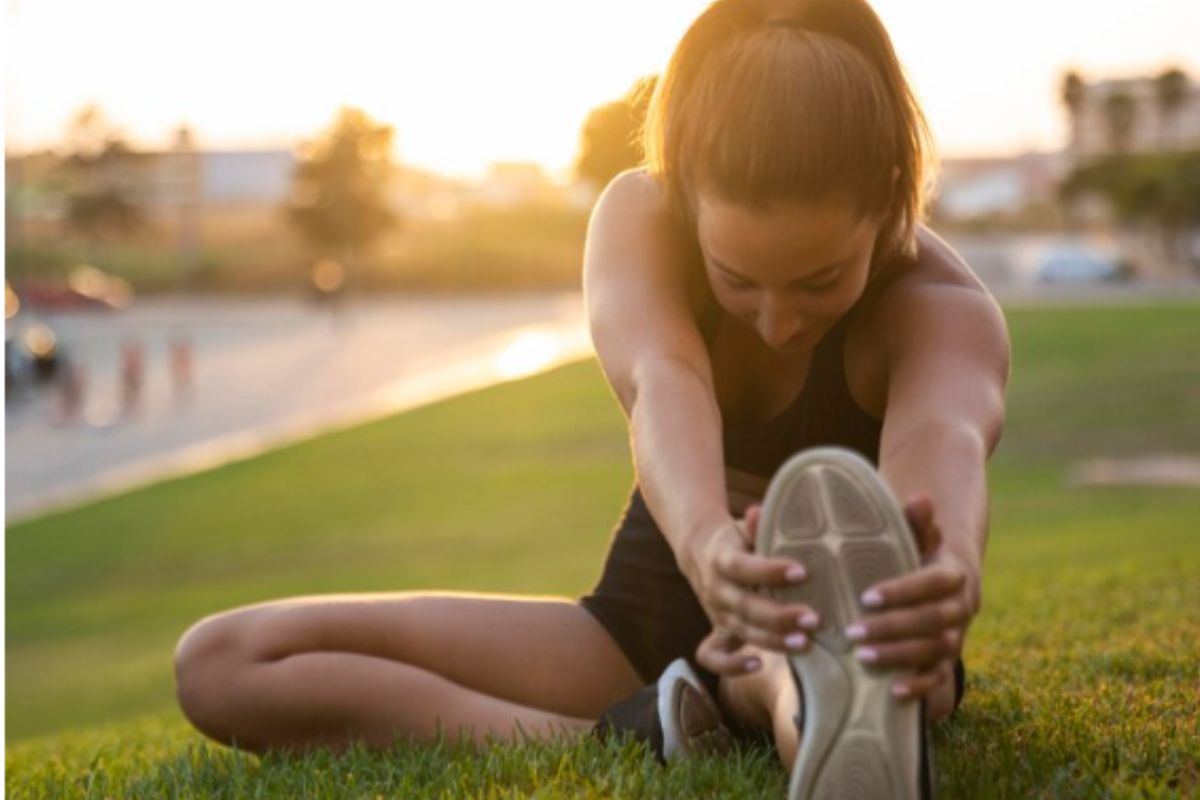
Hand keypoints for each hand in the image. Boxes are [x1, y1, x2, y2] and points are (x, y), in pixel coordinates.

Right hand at [691, 506, 821, 675]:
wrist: (701, 552)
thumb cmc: (737, 539)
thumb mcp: (744, 527)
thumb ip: (755, 525)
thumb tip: (759, 512)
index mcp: (721, 559)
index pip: (742, 567)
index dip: (770, 571)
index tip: (803, 572)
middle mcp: (717, 589)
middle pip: (744, 606)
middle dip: (779, 616)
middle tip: (814, 619)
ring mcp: (717, 613)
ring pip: (740, 631)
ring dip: (772, 641)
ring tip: (806, 643)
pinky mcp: (717, 631)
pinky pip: (713, 656)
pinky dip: (730, 666)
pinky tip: (757, 665)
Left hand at [847, 493, 979, 702]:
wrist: (935, 581)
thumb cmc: (913, 555)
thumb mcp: (912, 537)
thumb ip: (914, 523)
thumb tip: (921, 498)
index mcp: (954, 573)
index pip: (934, 583)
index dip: (903, 591)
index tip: (865, 596)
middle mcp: (961, 606)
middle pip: (933, 620)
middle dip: (893, 628)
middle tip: (852, 632)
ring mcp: (956, 635)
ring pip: (936, 649)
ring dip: (900, 655)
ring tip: (861, 655)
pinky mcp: (946, 659)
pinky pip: (940, 677)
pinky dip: (920, 686)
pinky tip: (892, 692)